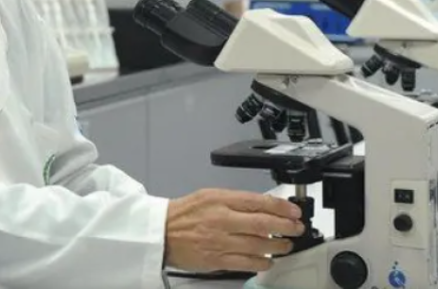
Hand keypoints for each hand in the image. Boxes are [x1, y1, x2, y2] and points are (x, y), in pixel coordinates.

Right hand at [163, 188, 303, 272]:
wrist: (161, 231)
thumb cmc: (184, 213)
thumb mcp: (209, 196)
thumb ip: (235, 201)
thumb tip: (263, 207)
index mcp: (220, 200)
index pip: (258, 202)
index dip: (282, 207)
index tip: (294, 212)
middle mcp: (221, 219)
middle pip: (263, 224)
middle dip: (286, 227)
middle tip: (296, 228)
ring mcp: (220, 241)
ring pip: (259, 246)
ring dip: (279, 246)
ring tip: (286, 245)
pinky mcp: (217, 260)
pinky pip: (247, 263)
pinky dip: (262, 262)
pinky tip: (268, 260)